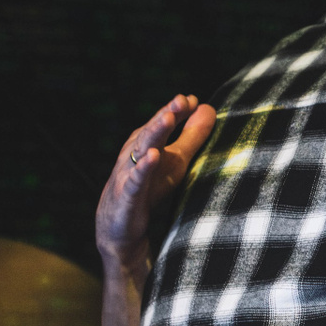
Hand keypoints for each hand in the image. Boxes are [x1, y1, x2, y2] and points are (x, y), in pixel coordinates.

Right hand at [96, 94, 216, 271]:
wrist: (119, 226)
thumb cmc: (149, 187)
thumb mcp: (176, 160)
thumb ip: (191, 136)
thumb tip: (206, 106)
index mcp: (147, 142)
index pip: (163, 121)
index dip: (177, 110)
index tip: (192, 99)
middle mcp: (135, 153)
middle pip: (152, 131)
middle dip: (166, 114)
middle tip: (181, 100)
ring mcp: (129, 173)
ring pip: (141, 150)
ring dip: (154, 133)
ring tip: (167, 118)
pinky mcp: (127, 196)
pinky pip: (134, 181)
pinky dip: (142, 169)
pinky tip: (152, 157)